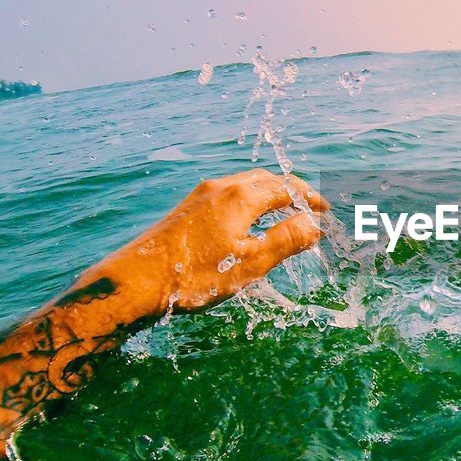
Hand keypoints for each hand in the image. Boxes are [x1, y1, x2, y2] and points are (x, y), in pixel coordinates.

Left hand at [75, 168, 329, 319]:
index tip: (324, 210)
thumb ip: (286, 241)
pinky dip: (249, 201)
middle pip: (265, 180)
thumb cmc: (196, 276)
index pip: (286, 187)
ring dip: (268, 195)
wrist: (136, 281)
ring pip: (244, 185)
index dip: (309, 198)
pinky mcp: (187, 208)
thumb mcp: (251, 263)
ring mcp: (200, 195)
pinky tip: (247, 221)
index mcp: (241, 197)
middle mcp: (221, 187)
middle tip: (307, 209)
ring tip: (283, 214)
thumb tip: (314, 224)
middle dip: (290, 192)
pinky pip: (228, 194)